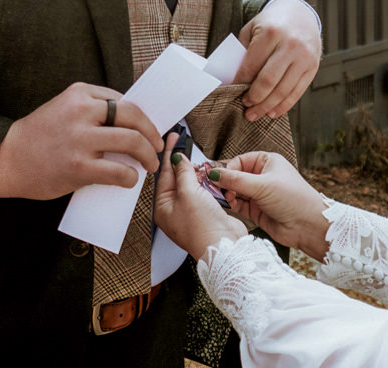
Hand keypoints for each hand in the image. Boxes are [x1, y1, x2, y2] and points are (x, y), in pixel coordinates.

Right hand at [0, 82, 163, 199]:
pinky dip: (131, 177)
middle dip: (152, 133)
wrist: (6, 159)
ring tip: (149, 164)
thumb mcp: (63, 108)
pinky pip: (119, 171)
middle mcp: (82, 111)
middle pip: (134, 116)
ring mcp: (81, 140)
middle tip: (156, 145)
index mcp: (79, 93)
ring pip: (132, 141)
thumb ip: (91, 110)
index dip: (142, 116)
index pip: (124, 100)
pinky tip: (130, 179)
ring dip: (148, 155)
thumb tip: (130, 124)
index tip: (148, 128)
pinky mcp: (79, 167)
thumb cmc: (37, 136)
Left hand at [155, 133, 247, 258]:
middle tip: (183, 144)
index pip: (163, 175)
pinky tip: (210, 175)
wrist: (224, 248)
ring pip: (192, 185)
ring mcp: (191, 213)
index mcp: (162, 208)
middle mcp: (174, 211)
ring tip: (198, 160)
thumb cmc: (202, 228)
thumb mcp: (188, 193)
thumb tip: (179, 159)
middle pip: (176, 179)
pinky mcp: (206, 214)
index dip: (168, 155)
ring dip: (197, 173)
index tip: (172, 139)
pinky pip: (204, 193)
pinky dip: (208, 183)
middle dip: (182, 163)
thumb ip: (183, 173)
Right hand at [207, 151, 329, 260]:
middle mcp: (262, 177)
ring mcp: (259, 194)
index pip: (240, 161)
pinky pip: (239, 205)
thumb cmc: (293, 198)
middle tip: (218, 190)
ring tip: (226, 199)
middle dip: (226, 183)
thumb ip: (236, 180)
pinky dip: (232, 205)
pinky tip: (230, 205)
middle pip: (236, 176)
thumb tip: (215, 174)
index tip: (218, 177)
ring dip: (228, 195)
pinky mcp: (256, 210)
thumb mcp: (262, 185)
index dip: (228, 168)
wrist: (307, 225)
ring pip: (235, 191)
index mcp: (267, 162)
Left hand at [235, 0, 320, 120]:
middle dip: (254, 98)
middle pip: (268, 81)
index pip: (251, 66)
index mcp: (271, 33)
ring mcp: (304, 57)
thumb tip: (233, 81)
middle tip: (245, 107)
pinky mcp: (313, 66)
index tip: (231, 92)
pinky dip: (284, 105)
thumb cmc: (271, 24)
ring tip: (255, 114)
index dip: (239, 83)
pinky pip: (297, 92)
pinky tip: (273, 112)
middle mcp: (290, 45)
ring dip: (267, 106)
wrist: (300, 14)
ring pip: (284, 90)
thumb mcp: (252, 29)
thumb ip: (244, 52)